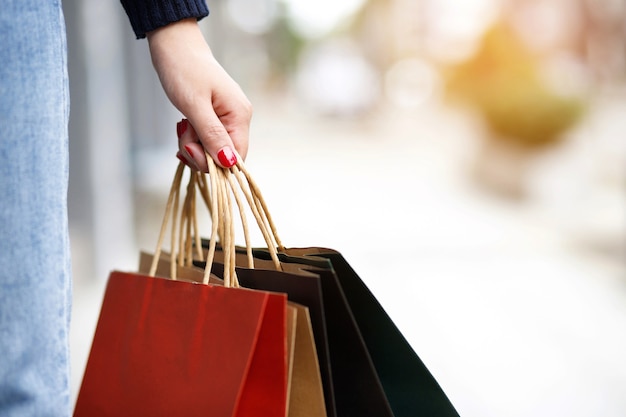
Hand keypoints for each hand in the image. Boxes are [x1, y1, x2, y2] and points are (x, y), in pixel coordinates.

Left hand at [147, 18, 250, 168]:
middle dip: (199, 152)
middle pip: (224, 156)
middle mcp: (239, 118)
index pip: (236, 157)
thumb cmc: (184, 70)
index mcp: (240, 115)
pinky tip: (185, 127)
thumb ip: (212, 136)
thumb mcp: (195, 106)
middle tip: (182, 134)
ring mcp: (229, 117)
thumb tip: (229, 163)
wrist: (175, 46)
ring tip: (182, 125)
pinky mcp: (218, 116)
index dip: (213, 163)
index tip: (188, 150)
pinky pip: (208, 139)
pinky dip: (194, 138)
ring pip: (214, 149)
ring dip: (194, 145)